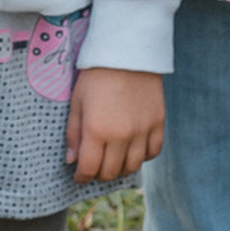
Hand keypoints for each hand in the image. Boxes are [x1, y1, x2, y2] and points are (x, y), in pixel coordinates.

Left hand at [66, 66, 164, 182]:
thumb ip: (73, 134)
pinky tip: (133, 150)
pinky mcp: (158, 123)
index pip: (89, 169)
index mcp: (97, 130)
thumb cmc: (96, 76)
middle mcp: (121, 135)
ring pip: (132, 166)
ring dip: (120, 168)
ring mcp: (142, 131)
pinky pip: (153, 152)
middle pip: (110, 172)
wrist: (128, 53)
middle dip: (99, 174)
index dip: (82, 177)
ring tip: (114, 161)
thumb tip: (71, 160)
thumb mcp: (77, 103)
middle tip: (95, 167)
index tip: (79, 175)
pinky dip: (142, 156)